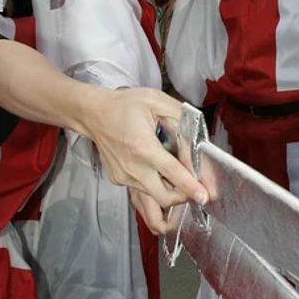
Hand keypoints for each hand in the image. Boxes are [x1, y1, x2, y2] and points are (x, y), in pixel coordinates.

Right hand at [82, 88, 210, 231]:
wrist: (93, 113)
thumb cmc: (124, 105)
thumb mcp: (157, 101)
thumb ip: (180, 118)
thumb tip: (196, 139)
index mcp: (143, 147)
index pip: (172, 172)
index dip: (190, 186)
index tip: (204, 196)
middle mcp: (132, 167)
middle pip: (164, 197)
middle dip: (184, 197)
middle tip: (196, 188)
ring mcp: (124, 176)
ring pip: (154, 197)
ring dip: (170, 192)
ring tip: (178, 177)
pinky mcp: (119, 179)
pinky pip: (143, 190)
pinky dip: (155, 186)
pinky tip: (157, 170)